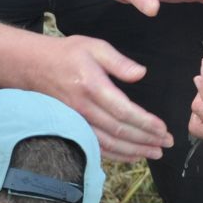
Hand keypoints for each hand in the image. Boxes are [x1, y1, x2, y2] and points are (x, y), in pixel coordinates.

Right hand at [28, 33, 173, 161]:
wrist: (35, 66)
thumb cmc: (68, 54)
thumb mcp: (95, 47)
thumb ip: (119, 62)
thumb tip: (141, 74)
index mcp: (93, 87)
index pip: (123, 111)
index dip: (144, 123)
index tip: (162, 128)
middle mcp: (84, 108)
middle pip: (119, 131)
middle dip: (146, 139)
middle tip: (167, 143)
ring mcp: (77, 121)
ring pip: (109, 143)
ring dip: (135, 151)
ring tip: (156, 153)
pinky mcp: (74, 128)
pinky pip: (97, 147)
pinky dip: (116, 155)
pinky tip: (133, 156)